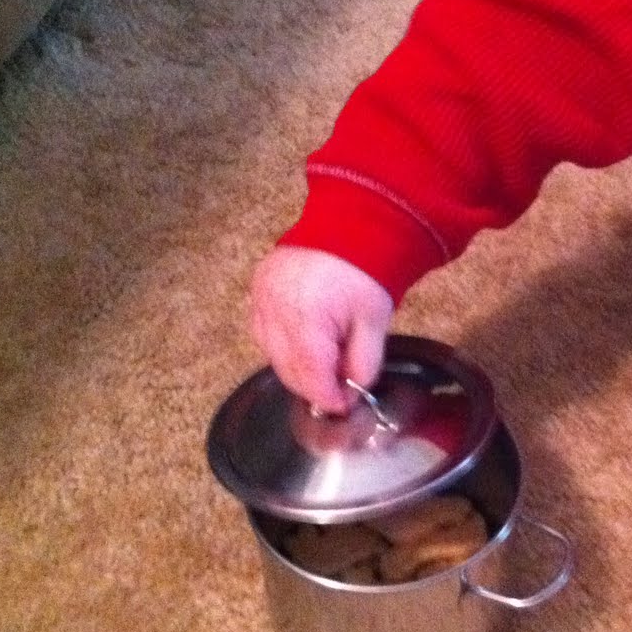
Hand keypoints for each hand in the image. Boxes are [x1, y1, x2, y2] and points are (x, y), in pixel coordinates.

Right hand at [250, 245, 393, 412]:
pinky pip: (263, 331)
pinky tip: (304, 341)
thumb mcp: (374, 322)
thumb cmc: (365, 271)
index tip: (344, 405)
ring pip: (272, 353)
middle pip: (288, 369)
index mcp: (306, 319)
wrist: (350, 226)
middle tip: (338, 387)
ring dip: (297, 365)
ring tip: (325, 359)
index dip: (328, 397)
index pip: (311, 377)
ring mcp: (261, 298)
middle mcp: (275, 311)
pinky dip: (281, 343)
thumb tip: (352, 392)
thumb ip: (363, 363)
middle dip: (314, 385)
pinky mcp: (257, 288)